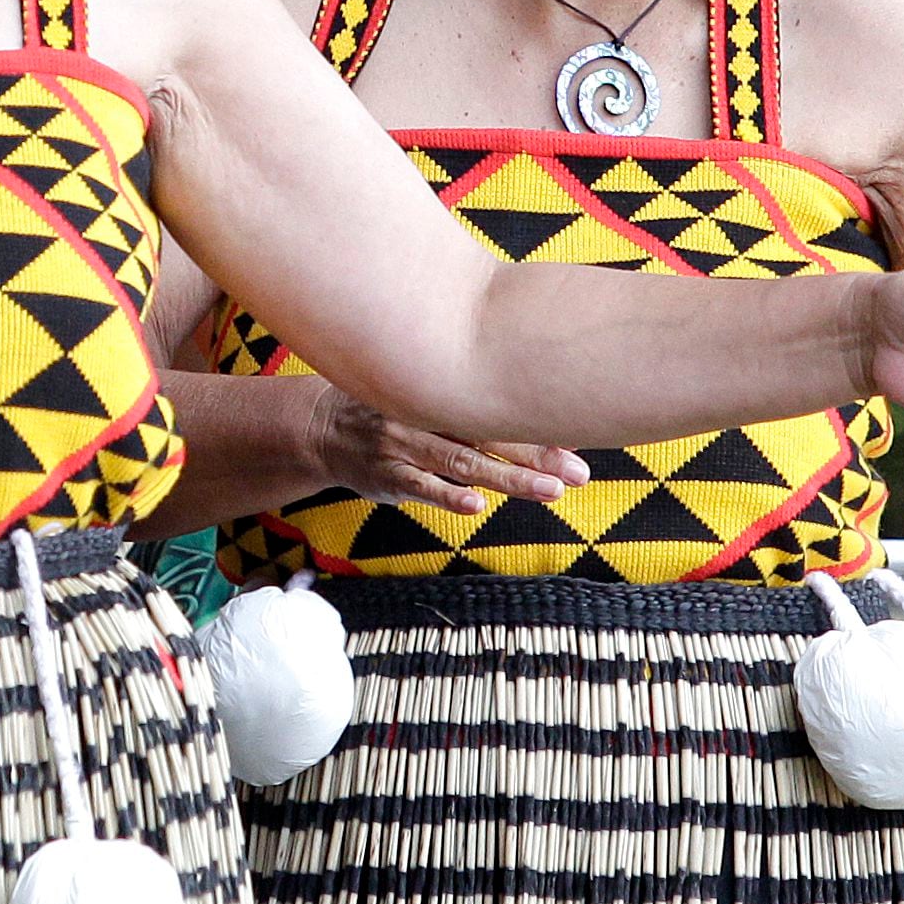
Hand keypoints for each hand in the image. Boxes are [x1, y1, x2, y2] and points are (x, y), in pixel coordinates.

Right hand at [313, 385, 580, 516]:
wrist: (323, 427)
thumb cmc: (390, 415)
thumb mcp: (428, 402)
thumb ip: (473, 415)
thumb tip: (539, 426)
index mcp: (446, 397)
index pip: (501, 413)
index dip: (541, 432)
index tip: (581, 450)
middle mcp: (430, 416)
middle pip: (491, 436)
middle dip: (538, 457)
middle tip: (579, 475)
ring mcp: (407, 445)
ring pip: (463, 462)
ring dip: (508, 479)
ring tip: (549, 491)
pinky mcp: (387, 474)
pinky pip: (420, 485)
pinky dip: (447, 496)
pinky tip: (475, 506)